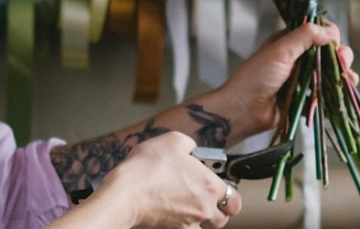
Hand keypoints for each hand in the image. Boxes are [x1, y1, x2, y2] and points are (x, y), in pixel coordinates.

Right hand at [93, 132, 237, 227]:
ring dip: (198, 219)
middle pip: (221, 219)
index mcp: (209, 186)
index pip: (235, 201)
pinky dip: (180, 224)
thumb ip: (189, 145)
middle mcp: (203, 208)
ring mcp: (187, 223)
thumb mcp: (172, 140)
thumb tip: (191, 149)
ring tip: (186, 206)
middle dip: (216, 210)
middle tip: (204, 199)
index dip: (230, 195)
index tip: (221, 189)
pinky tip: (170, 213)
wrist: (124, 194)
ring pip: (203, 227)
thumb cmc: (146, 169)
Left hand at [215, 21, 356, 135]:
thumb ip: (305, 36)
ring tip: (348, 81)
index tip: (335, 45)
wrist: (243, 111)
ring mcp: (302, 81)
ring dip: (343, 77)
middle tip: (344, 65)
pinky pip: (326, 97)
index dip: (331, 37)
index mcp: (290, 43)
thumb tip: (331, 32)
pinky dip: (336, 96)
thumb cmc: (256, 77)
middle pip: (329, 55)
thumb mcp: (280, 50)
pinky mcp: (304, 100)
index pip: (318, 34)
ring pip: (331, 76)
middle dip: (342, 58)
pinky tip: (342, 96)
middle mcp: (298, 60)